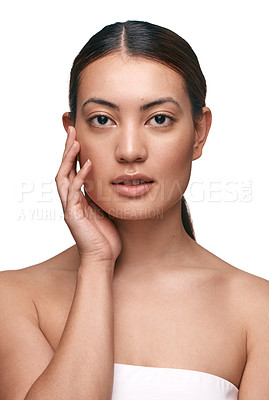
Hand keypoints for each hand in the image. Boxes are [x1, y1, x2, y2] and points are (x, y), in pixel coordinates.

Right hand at [55, 126, 121, 265]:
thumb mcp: (107, 209)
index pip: (72, 170)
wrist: (103, 258)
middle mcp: (71, 200)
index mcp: (78, 198)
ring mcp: (70, 207)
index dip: (73, 153)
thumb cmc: (107, 236)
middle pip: (63, 169)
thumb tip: (115, 179)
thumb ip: (104, 194)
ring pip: (63, 177)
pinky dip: (80, 177)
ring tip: (75, 141)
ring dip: (68, 158)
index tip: (79, 136)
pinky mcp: (72, 215)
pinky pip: (74, 192)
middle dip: (67, 149)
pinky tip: (87, 164)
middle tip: (72, 129)